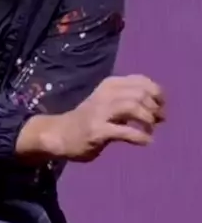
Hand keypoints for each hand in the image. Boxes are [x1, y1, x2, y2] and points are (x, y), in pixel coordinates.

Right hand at [16, 75, 164, 162]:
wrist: (60, 134)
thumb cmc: (89, 118)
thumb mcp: (107, 100)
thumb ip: (128, 99)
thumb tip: (158, 107)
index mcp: (109, 84)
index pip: (140, 80)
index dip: (156, 92)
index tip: (162, 105)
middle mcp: (105, 94)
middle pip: (140, 94)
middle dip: (154, 108)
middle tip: (159, 120)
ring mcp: (100, 112)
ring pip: (133, 107)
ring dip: (148, 119)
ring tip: (151, 129)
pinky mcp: (98, 130)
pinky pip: (125, 132)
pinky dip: (140, 137)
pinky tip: (146, 141)